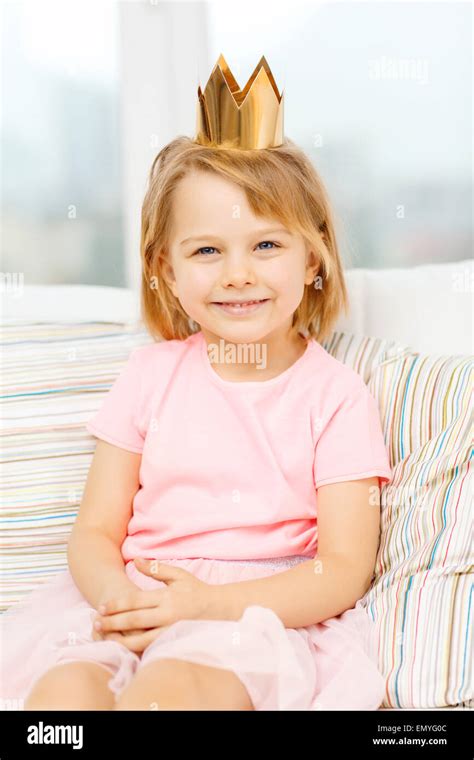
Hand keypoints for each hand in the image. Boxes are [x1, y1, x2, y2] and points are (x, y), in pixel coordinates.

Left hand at [91, 557, 217, 653]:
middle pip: (134, 621)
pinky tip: (123, 648)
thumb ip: (155, 569)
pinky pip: (151, 649)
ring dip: (120, 640)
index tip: (102, 607)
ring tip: (104, 638)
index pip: (136, 602)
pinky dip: (135, 650)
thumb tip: (135, 559)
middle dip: (112, 623)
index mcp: (167, 597)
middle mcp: (168, 616)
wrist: (220, 610)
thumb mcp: (178, 575)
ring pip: (141, 641)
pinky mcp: (174, 643)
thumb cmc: (196, 590)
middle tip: (95, 624)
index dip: (117, 605)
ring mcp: (171, 632)